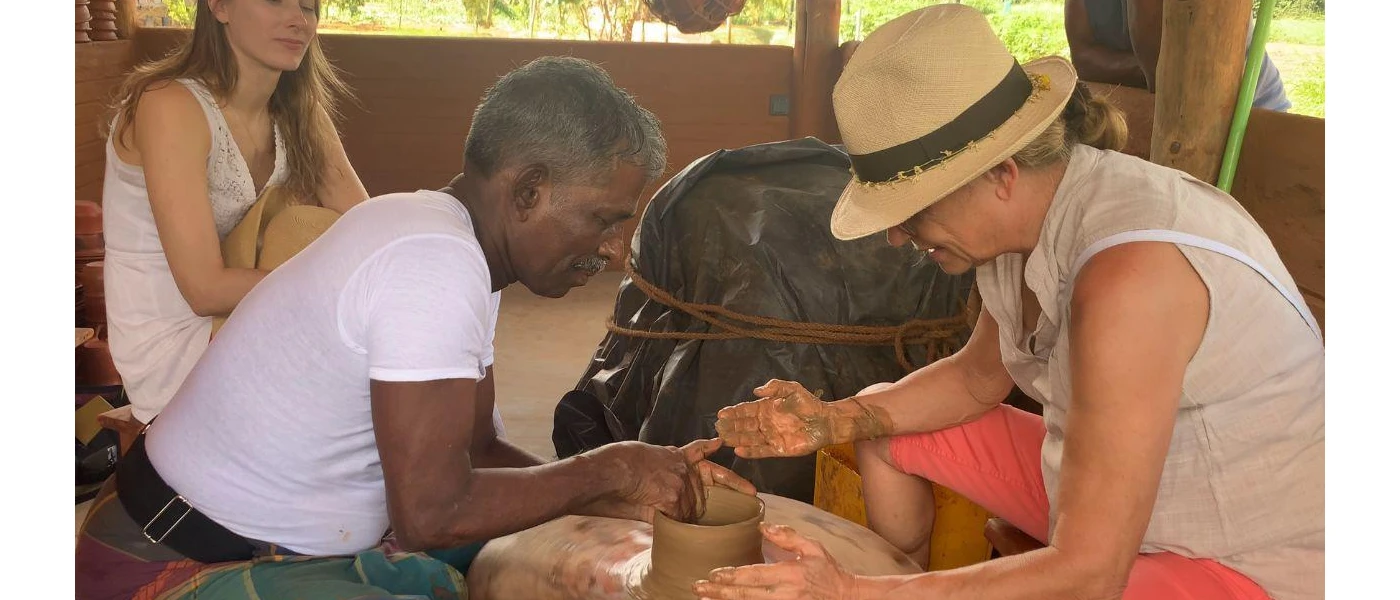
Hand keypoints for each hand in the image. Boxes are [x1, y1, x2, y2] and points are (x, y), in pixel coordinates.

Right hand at [583, 438, 754, 523]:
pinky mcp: (675, 498)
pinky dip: (667, 522)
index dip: (711, 448)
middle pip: (704, 491)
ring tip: (655, 508)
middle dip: (708, 501)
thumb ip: (658, 474)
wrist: (607, 472)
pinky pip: (677, 520)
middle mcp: (682, 467)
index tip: (722, 443)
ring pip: (690, 510)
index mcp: (673, 456)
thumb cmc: (614, 466)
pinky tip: (656, 516)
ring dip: (678, 516)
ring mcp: (681, 482)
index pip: (699, 451)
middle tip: (740, 497)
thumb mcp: (640, 462)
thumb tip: (662, 494)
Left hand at [693, 523, 860, 599]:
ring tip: (705, 599)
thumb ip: (788, 537)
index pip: (754, 574)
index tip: (712, 573)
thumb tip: (764, 526)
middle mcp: (785, 594)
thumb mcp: (813, 548)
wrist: (848, 599)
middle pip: (745, 594)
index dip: (731, 575)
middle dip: (719, 592)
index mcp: (790, 573)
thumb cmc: (829, 573)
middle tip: (697, 588)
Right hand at [715, 380, 838, 458]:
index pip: (746, 410)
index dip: (733, 412)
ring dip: (736, 439)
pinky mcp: (778, 449)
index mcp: (766, 408)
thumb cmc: (809, 404)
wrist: (825, 421)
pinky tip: (738, 451)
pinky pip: (761, 451)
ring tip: (723, 439)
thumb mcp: (792, 389)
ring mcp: (770, 437)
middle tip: (717, 428)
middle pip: (744, 425)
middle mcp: (765, 423)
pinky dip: (750, 452)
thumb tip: (755, 391)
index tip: (720, 413)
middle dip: (730, 426)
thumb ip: (775, 388)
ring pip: (749, 439)